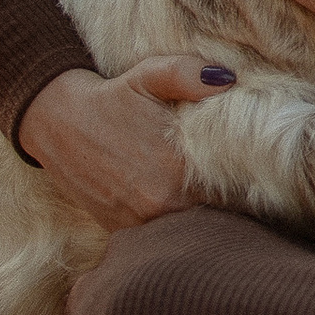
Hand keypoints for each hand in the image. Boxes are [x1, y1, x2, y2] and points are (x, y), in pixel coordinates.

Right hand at [22, 58, 238, 232]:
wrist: (56, 121)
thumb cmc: (112, 97)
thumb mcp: (150, 75)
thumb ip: (190, 75)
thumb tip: (227, 81)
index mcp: (176, 171)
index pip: (232, 196)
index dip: (247, 191)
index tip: (258, 181)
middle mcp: (159, 204)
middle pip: (214, 221)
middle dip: (229, 211)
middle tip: (242, 198)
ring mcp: (137, 222)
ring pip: (186, 233)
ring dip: (199, 225)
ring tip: (212, 207)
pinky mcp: (118, 230)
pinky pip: (155, 239)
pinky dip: (168, 230)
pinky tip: (177, 213)